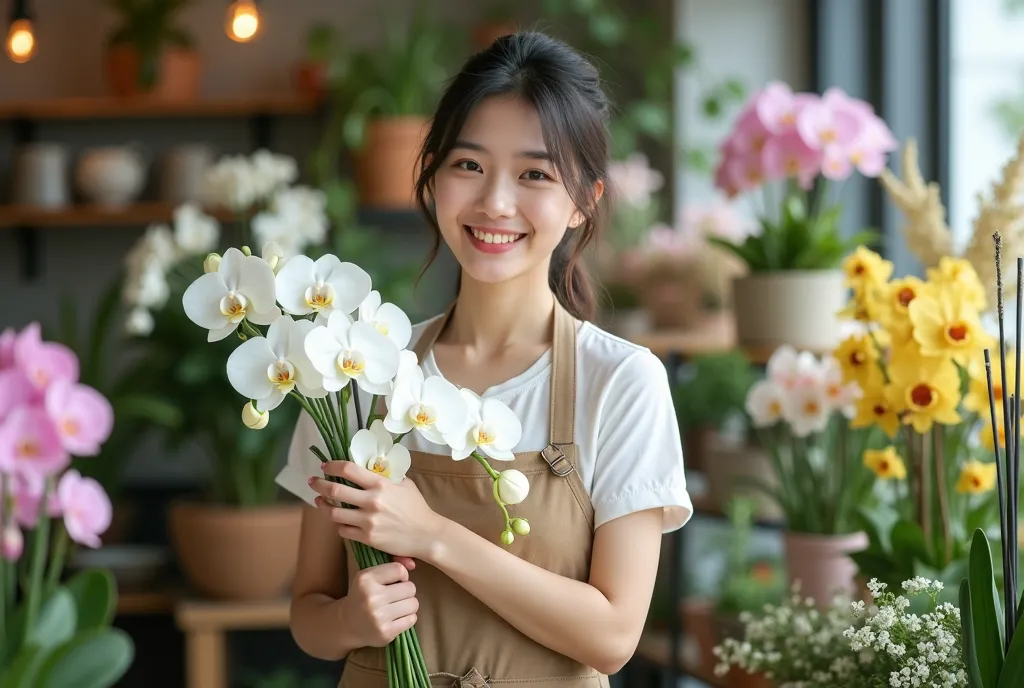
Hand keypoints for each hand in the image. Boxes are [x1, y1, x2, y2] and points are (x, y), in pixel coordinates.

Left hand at [309, 460, 445, 559]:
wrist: (426, 535)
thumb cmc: (417, 508)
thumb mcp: (404, 484)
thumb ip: (386, 477)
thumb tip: (369, 468)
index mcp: (380, 484)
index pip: (348, 470)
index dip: (332, 466)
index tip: (325, 466)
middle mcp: (371, 501)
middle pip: (334, 491)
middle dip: (319, 484)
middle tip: (313, 482)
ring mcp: (368, 521)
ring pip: (334, 513)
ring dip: (323, 507)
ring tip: (320, 502)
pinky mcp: (367, 538)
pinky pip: (343, 530)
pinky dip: (340, 525)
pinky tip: (340, 521)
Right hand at [339, 561, 418, 647]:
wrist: (347, 624)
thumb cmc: (364, 595)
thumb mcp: (370, 575)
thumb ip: (392, 565)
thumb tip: (413, 564)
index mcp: (365, 579)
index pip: (399, 570)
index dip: (402, 576)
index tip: (394, 582)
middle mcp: (371, 597)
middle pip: (410, 588)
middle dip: (406, 591)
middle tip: (395, 596)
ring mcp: (378, 617)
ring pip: (414, 604)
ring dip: (408, 605)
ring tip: (396, 607)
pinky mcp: (386, 633)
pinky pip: (412, 619)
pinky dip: (407, 618)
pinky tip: (395, 618)